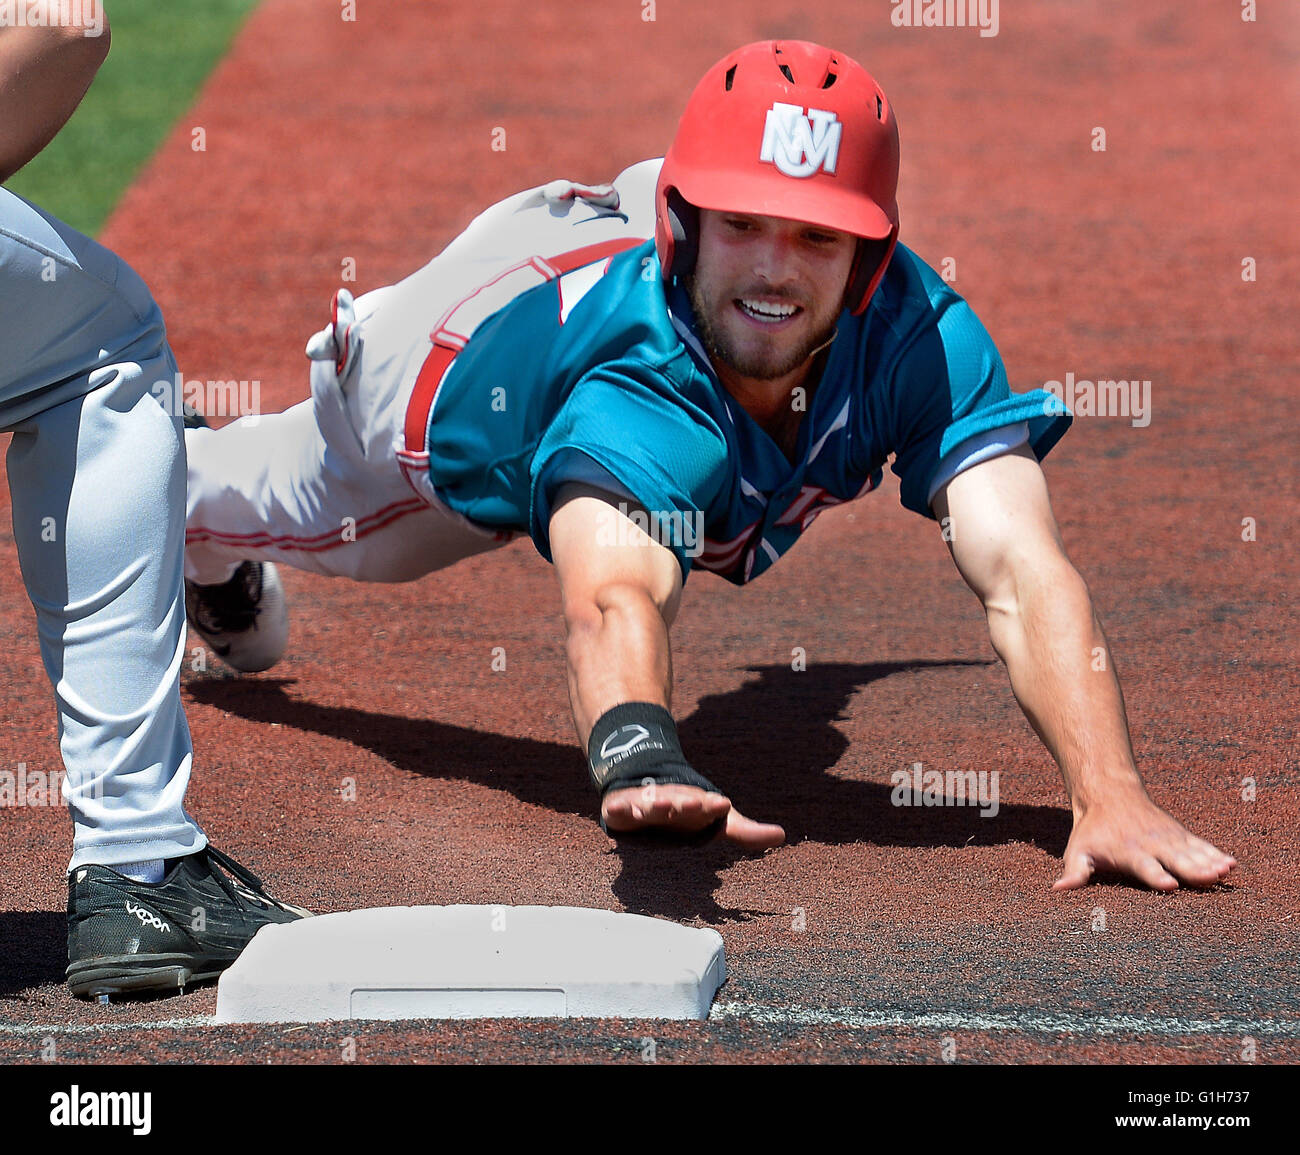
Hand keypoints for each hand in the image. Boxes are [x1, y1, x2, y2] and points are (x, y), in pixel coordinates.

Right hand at [601, 783, 785, 849]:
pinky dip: (619, 808)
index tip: (724, 804)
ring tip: (661, 805)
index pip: (707, 805)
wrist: (645, 786)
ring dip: (657, 803)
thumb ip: (746, 832)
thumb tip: (783, 835)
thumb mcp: (716, 823)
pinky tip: (619, 809)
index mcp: (695, 805)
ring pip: (652, 803)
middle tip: (696, 804)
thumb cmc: (687, 812)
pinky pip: (620, 809)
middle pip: (680, 802)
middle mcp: (672, 802)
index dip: (713, 806)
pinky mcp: (622, 809)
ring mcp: (646, 804)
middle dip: (687, 803)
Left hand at [1054, 790, 1236, 890]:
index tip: (1169, 885)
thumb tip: (1057, 889)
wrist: (1110, 792)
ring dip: (1210, 862)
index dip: (1156, 875)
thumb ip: (1074, 872)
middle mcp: (1152, 845)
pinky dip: (1215, 854)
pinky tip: (1232, 864)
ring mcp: (1168, 839)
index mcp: (1128, 852)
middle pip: (1175, 859)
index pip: (1144, 866)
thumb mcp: (1078, 849)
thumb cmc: (1092, 829)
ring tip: (1228, 871)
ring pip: (1192, 852)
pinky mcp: (1179, 835)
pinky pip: (1200, 845)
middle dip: (1193, 869)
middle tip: (1211, 878)